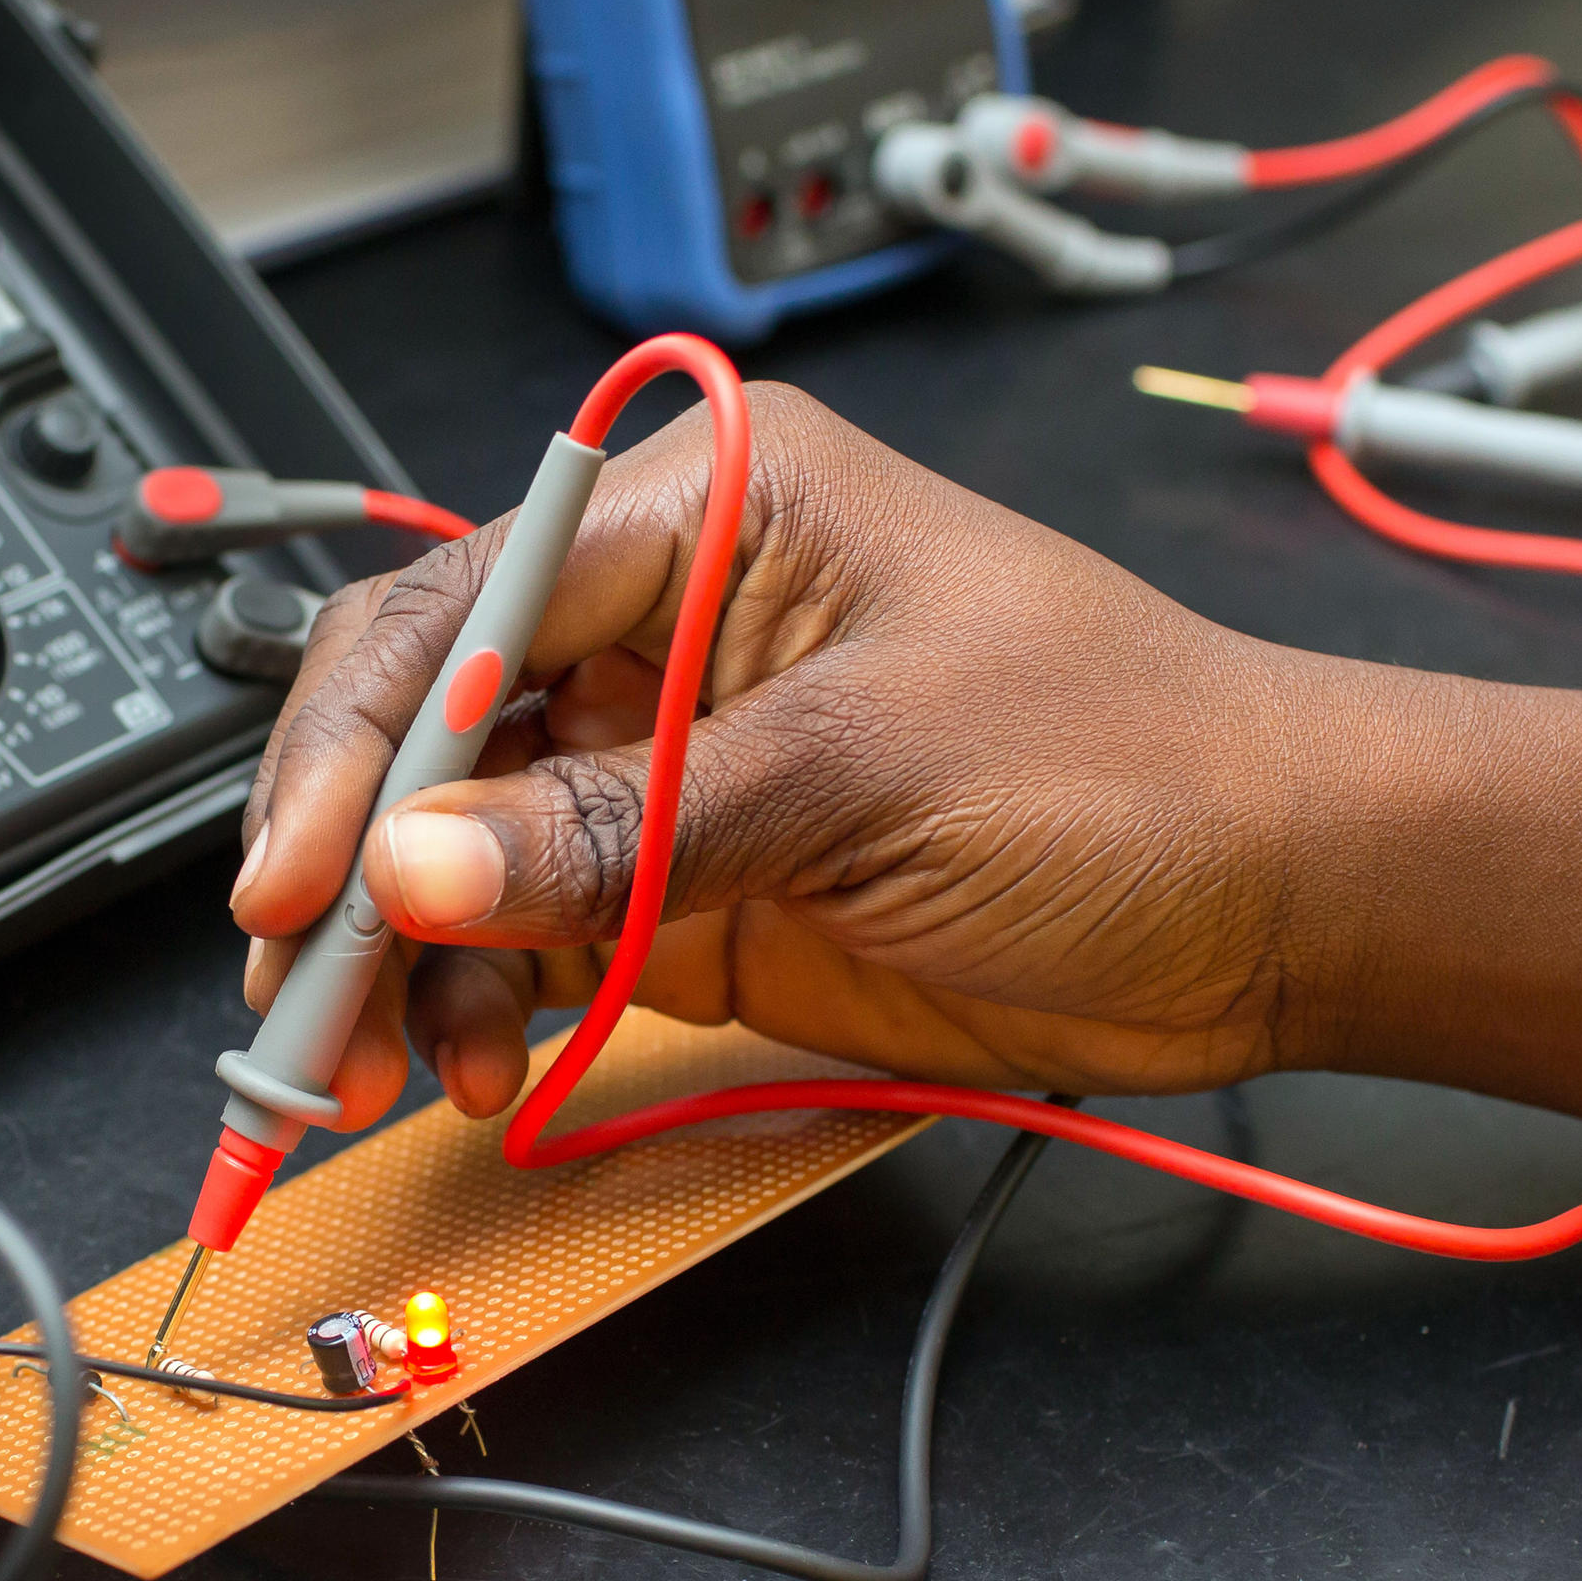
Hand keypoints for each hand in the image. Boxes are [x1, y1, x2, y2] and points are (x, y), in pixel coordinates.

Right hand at [233, 383, 1366, 1123]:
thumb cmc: (1137, 767)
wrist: (1281, 909)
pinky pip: (530, 942)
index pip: (467, 609)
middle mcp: (665, 624)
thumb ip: (632, 828)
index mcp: (711, 509)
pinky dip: (482, 1010)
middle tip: (300, 996)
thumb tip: (425, 866)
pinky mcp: (687, 892)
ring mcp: (668, 764)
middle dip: (351, 867)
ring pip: (455, 855)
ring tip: (395, 1071)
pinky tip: (478, 1068)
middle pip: (430, 733)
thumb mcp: (866, 773)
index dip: (362, 745)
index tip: (303, 879)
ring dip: (407, 966)